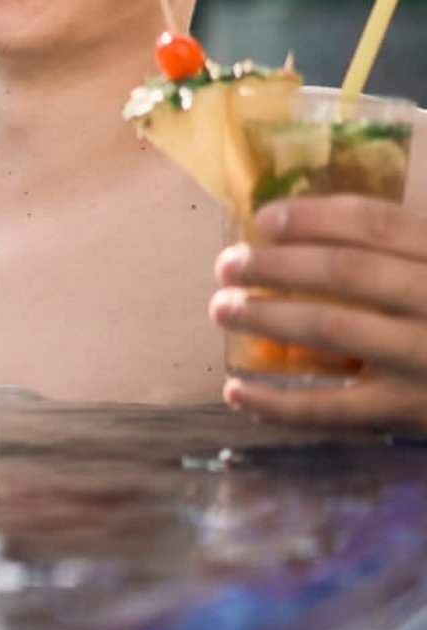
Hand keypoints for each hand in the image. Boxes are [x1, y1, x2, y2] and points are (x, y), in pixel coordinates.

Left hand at [212, 193, 426, 434]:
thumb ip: (408, 253)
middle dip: (276, 264)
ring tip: (222, 308)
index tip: (264, 219)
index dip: (314, 216)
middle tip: (226, 263)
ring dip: (266, 316)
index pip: (376, 223)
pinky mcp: (414, 413)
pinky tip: (237, 393)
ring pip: (332, 329)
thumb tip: (312, 228)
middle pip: (345, 271)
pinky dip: (278, 404)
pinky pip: (334, 410)